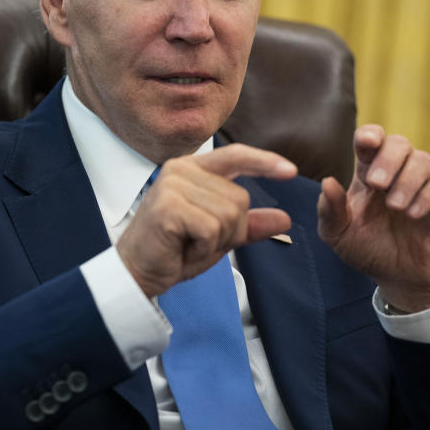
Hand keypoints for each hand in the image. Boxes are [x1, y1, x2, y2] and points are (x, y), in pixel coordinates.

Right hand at [117, 144, 296, 297]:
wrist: (138, 273)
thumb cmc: (175, 251)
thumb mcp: (220, 236)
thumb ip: (250, 225)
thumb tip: (285, 219)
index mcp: (193, 169)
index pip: (236, 156)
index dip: (265, 162)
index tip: (291, 171)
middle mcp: (181, 170)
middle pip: (240, 199)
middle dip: (230, 230)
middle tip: (199, 240)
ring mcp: (173, 186)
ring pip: (229, 215)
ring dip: (216, 241)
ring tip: (189, 243)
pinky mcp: (168, 207)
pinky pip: (212, 229)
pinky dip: (205, 247)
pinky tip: (183, 248)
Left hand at [317, 125, 429, 311]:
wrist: (398, 277)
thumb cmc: (367, 249)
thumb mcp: (338, 234)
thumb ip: (329, 210)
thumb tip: (327, 182)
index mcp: (369, 172)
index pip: (371, 140)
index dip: (370, 135)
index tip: (367, 142)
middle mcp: (398, 171)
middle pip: (399, 143)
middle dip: (388, 159)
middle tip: (376, 184)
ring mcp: (423, 182)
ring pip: (423, 160)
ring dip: (407, 181)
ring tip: (395, 206)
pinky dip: (427, 196)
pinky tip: (413, 214)